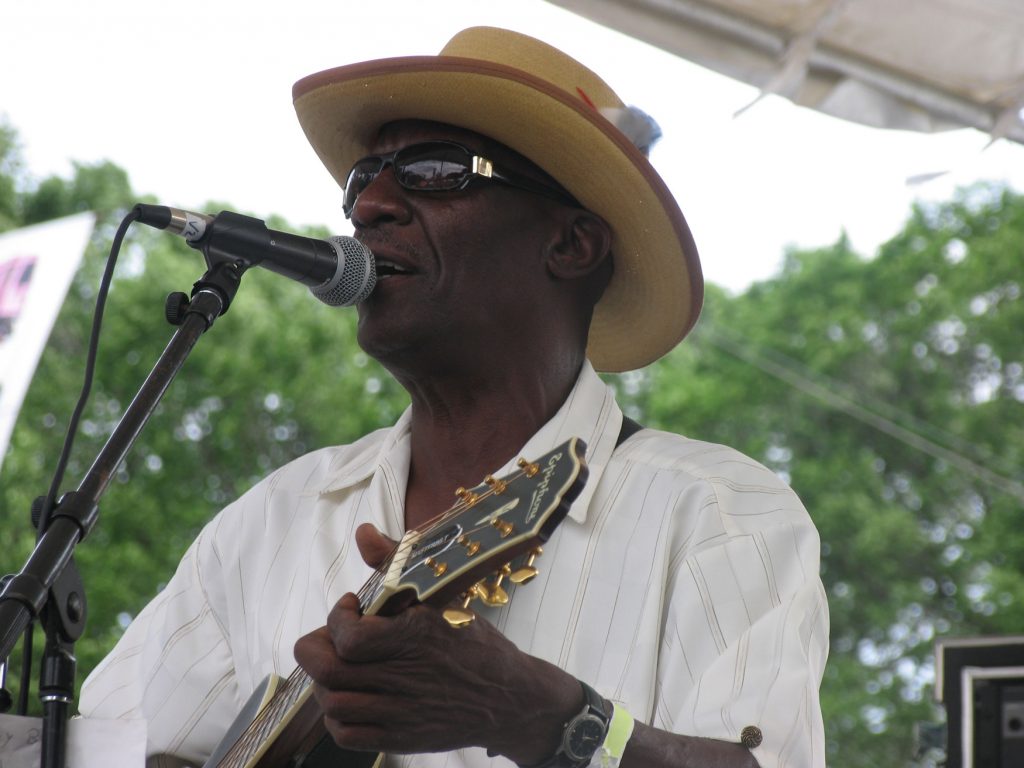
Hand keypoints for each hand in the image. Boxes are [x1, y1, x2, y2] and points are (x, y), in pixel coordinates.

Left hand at [293, 525, 581, 761]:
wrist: (509, 698)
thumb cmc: (473, 643)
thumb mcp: (442, 595)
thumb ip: (396, 561)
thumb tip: (363, 532)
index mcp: (418, 636)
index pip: (351, 637)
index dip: (337, 618)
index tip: (351, 606)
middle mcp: (407, 677)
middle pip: (330, 672)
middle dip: (316, 649)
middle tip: (331, 637)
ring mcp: (403, 713)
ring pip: (333, 705)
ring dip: (326, 682)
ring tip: (342, 665)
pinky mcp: (401, 739)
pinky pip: (347, 736)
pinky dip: (337, 716)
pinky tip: (352, 696)